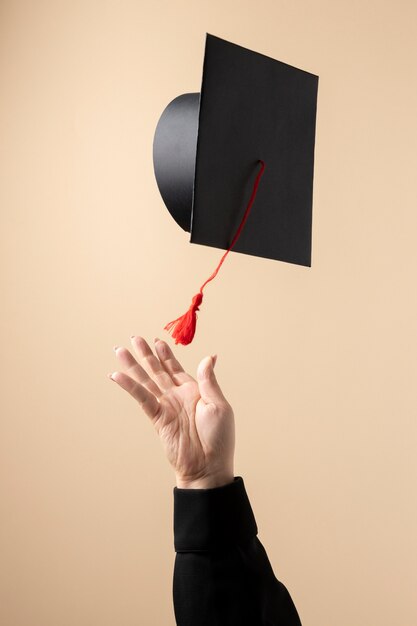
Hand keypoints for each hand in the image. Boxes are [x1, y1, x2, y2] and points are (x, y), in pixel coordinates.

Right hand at [108, 336, 234, 488]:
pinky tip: (117, 376)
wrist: (208, 466)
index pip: (176, 368)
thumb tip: (209, 357)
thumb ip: (208, 381)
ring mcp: (166, 406)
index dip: (166, 354)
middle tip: (135, 338)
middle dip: (146, 354)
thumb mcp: (219, 405)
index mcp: (194, 391)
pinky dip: (130, 387)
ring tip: (120, 351)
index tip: (157, 340)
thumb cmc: (219, 438)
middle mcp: (178, 396)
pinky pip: (142, 398)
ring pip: (146, 381)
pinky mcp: (157, 418)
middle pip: (158, 370)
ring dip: (133, 366)